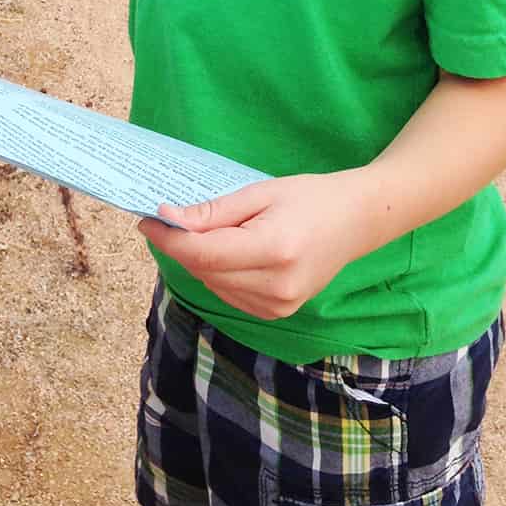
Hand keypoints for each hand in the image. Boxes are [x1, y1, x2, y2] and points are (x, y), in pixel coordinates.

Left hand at [137, 170, 370, 320]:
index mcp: (273, 250)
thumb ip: (215, 211)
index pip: (203, 253)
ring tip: (212, 231)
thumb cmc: (311, 196)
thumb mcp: (261, 192)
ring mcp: (278, 306)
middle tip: (171, 218)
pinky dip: (219, 274)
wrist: (358, 221)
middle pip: (205, 271)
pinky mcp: (278, 313)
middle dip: (182, 246)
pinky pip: (230, 294)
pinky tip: (231, 252)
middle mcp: (275, 287)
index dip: (170, 239)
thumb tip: (169, 218)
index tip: (147, 220)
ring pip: (213, 286)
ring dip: (200, 261)